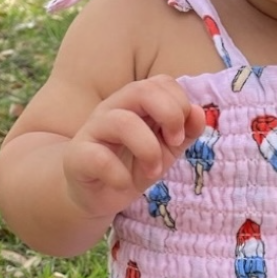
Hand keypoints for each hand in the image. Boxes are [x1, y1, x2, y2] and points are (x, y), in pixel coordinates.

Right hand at [63, 76, 205, 220]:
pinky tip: (123, 183)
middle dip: (169, 115)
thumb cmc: (131, 166)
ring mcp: (93, 130)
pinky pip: (98, 157)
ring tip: (153, 171)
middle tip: (174, 143)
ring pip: (122, 122)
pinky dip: (117, 174)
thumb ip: (185, 131)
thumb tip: (199, 113)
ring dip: (148, 149)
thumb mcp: (166, 150)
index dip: (180, 104)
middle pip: (141, 90)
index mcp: (135, 103)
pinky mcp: (77, 157)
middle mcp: (113, 109)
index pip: (161, 82)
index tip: (181, 135)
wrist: (95, 195)